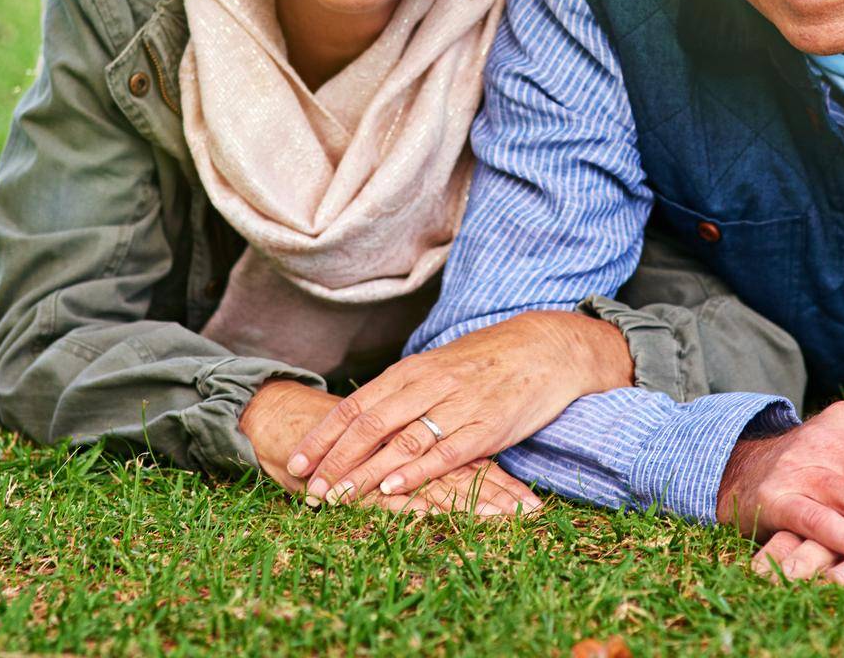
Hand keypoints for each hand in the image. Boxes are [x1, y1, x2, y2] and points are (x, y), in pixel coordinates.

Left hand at [238, 378, 538, 514]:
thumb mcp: (442, 364)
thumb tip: (366, 415)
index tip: (297, 460)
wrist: (547, 346)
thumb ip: (406, 388)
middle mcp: (431, 385)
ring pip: (402, 440)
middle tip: (307, 489)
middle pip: (372, 423)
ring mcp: (459, 406)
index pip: (359, 404)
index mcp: (416, 369)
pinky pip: (445, 452)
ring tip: (337, 497)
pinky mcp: (487, 427)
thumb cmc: (490, 358)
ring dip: (365, 471)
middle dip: (336, 459)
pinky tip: (393, 486)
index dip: (326, 434)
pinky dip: (416, 470)